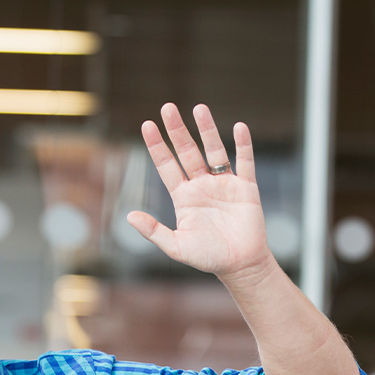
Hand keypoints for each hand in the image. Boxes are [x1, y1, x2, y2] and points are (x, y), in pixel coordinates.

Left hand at [127, 103, 273, 283]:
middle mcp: (202, 186)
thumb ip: (154, 232)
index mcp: (183, 197)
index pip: (167, 166)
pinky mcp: (246, 188)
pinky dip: (242, 145)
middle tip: (168, 107)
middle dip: (178, 130)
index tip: (147, 125)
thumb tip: (128, 217)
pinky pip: (244, 162)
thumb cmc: (208, 258)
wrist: (241, 266)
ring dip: (207, 130)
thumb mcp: (177, 247)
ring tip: (199, 108)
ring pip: (214, 151)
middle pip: (187, 152)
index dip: (157, 146)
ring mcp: (224, 184)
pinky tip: (238, 127)